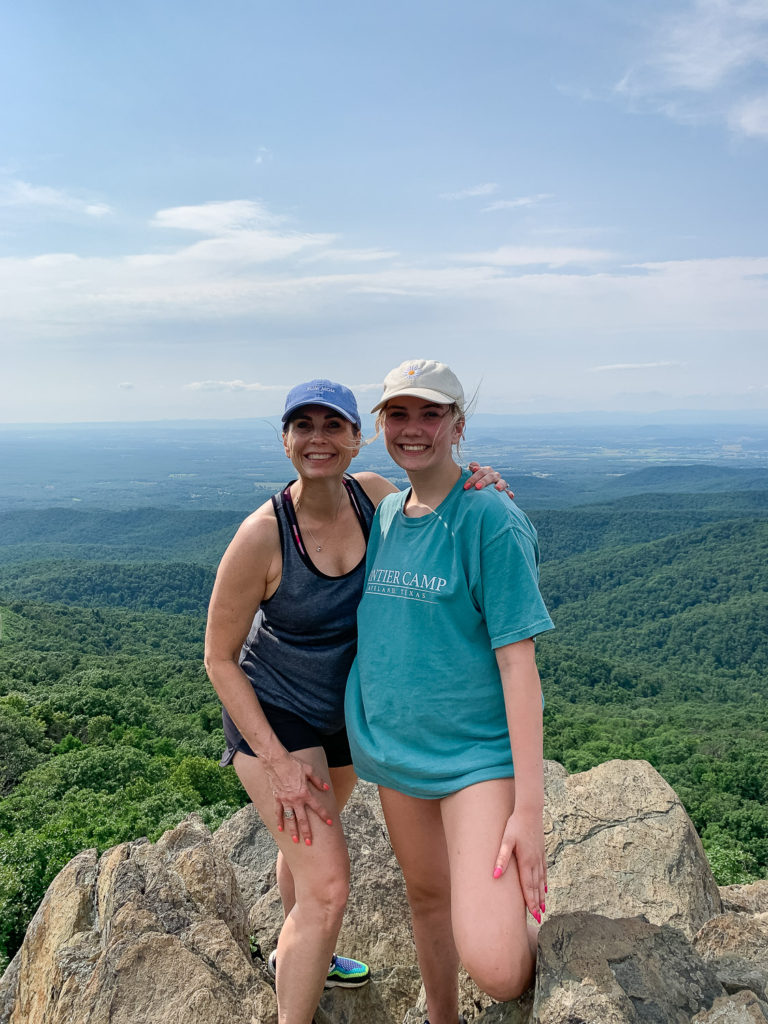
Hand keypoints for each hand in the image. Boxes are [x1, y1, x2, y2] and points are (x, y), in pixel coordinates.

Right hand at [264, 752, 331, 846]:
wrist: (277, 762)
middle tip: (309, 842)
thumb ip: (318, 781)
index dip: (324, 815)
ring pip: (290, 819)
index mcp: (305, 793)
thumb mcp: (309, 770)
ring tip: (296, 840)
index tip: (330, 822)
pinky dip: (279, 821)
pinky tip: (281, 829)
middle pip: (302, 819)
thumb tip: (327, 788)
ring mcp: (285, 800)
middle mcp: (296, 799)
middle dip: (306, 832)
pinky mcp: (277, 799)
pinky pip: (278, 812)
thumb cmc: (294, 764)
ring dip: (293, 831)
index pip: (317, 807)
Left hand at [465, 461, 513, 499]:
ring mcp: (500, 483)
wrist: (483, 489)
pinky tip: (510, 496)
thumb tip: (472, 467)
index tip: (468, 481)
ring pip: (502, 482)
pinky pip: (508, 492)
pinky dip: (509, 493)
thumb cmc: (475, 481)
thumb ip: (472, 468)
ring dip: (500, 485)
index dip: (474, 476)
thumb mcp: (472, 475)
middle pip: (490, 476)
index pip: (481, 471)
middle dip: (483, 481)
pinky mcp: (505, 491)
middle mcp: (494, 475)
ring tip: (497, 489)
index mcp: (486, 471)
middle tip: (477, 487)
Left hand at [493, 809, 546, 923]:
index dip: (531, 902)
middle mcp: (535, 862)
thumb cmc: (515, 825)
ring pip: (541, 880)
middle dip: (537, 903)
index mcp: (526, 861)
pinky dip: (544, 881)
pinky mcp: (541, 851)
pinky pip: (544, 871)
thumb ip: (501, 858)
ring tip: (543, 907)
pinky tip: (545, 887)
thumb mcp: (506, 840)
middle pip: (536, 887)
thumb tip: (495, 875)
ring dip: (542, 895)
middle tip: (539, 917)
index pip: (528, 886)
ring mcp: (539, 856)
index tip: (534, 915)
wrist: (530, 811)